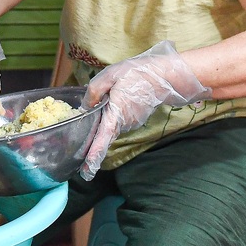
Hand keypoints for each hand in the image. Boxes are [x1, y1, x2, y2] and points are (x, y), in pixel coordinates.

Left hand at [80, 40, 210, 179]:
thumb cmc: (136, 74)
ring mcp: (130, 123)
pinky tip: (109, 108)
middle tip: (82, 166)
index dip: (94, 155)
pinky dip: (111, 120)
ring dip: (102, 126)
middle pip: (104, 137)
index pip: (103, 138)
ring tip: (94, 121)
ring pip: (110, 128)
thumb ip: (94, 91)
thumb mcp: (110, 76)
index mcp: (116, 114)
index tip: (87, 171)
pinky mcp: (134, 120)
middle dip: (93, 147)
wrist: (164, 77)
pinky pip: (117, 122)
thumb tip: (85, 106)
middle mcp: (124, 123)